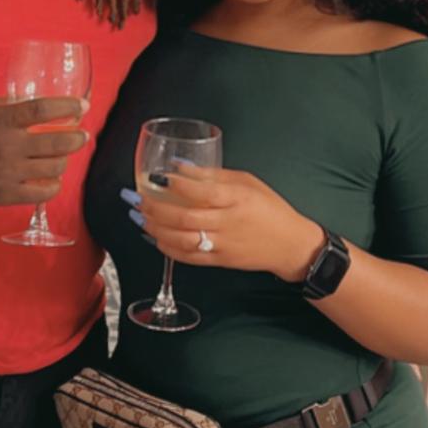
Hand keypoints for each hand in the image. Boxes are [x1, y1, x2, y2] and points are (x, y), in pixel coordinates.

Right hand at [0, 96, 88, 205]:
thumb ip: (7, 105)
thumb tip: (33, 105)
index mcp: (0, 120)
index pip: (43, 110)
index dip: (68, 107)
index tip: (82, 106)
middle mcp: (7, 146)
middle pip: (58, 142)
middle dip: (77, 138)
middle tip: (82, 135)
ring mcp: (7, 173)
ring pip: (54, 168)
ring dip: (64, 160)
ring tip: (62, 156)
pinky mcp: (4, 195)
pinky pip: (42, 193)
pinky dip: (53, 185)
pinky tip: (51, 179)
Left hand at [135, 167, 324, 281]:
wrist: (289, 244)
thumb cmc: (270, 208)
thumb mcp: (247, 182)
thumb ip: (213, 175)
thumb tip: (181, 167)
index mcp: (236, 199)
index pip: (201, 192)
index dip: (176, 185)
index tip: (158, 177)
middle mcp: (227, 223)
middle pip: (184, 218)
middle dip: (155, 208)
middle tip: (138, 198)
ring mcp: (222, 244)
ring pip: (181, 240)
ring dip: (155, 229)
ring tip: (140, 216)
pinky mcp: (219, 260)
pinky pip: (187, 257)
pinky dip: (167, 248)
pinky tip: (155, 238)